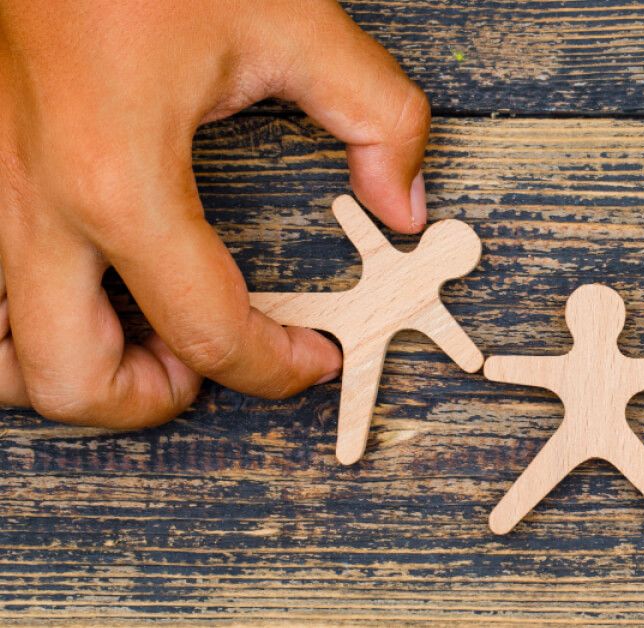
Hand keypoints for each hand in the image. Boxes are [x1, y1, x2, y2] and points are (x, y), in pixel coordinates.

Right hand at [0, 1, 429, 426]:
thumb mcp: (292, 22)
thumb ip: (376, 115)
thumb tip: (404, 198)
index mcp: (116, 180)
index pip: (207, 331)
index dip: (276, 367)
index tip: (312, 359)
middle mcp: (31, 204)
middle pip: (73, 382)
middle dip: (156, 398)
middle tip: (214, 361)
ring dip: (75, 370)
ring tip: (142, 336)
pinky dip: (28, 323)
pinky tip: (86, 290)